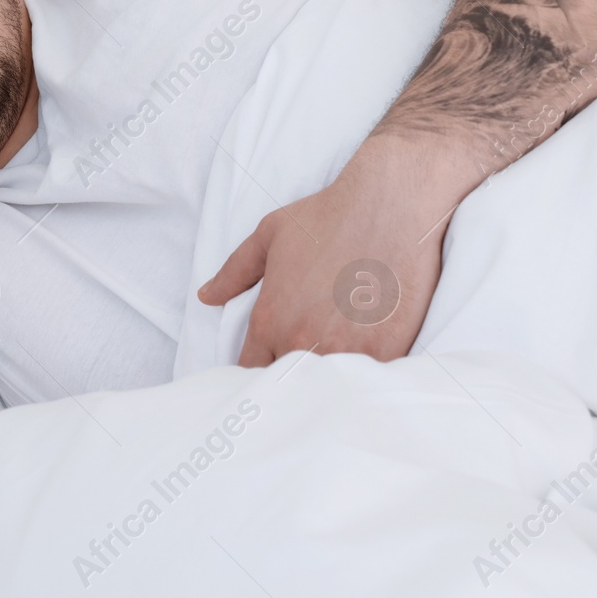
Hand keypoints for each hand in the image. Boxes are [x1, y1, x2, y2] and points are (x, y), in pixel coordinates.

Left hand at [197, 139, 454, 366]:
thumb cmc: (328, 215)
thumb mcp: (269, 235)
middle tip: (300, 375)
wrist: (390, 205)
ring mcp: (345, 352)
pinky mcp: (385, 353)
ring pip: (325, 391)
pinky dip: (361, 382)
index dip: (257, 374)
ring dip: (325, 388)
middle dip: (290, 384)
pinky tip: (362, 370)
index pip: (249, 372)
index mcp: (270, 320)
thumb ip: (233, 272)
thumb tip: (206, 297)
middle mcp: (301, 342)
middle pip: (286, 387)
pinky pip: (365, 384)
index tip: (270, 369)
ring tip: (330, 378)